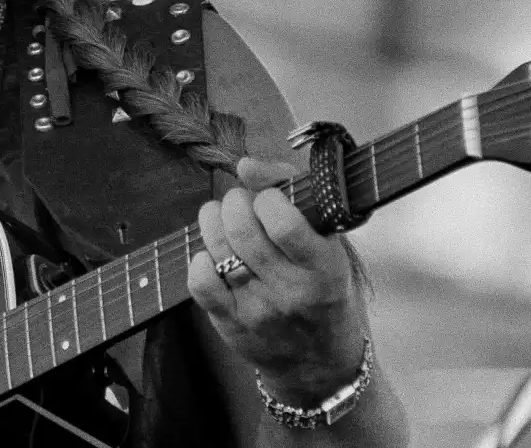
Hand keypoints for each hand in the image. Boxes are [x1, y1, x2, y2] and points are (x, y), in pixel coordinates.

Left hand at [187, 157, 365, 403]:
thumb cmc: (325, 289)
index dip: (269, 197)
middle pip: (243, 231)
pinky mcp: (231, 325)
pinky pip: (199, 281)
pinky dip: (200, 258)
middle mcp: (292, 293)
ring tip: (224, 218)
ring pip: (217, 250)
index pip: (285, 224)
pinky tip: (214, 255)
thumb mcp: (330, 244)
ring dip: (213, 221)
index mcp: (325, 270)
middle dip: (234, 202)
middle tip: (241, 202)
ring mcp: (259, 311)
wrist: (320, 365)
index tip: (271, 197)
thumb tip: (246, 165)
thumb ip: (294, 196)